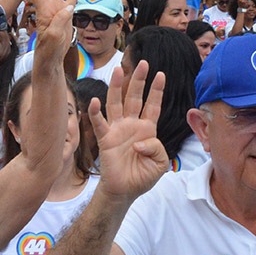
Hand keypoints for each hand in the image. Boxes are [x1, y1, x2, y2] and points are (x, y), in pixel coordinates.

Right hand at [91, 60, 168, 201]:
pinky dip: (96, 113)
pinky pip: (100, 124)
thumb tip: (139, 141)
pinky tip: (94, 102)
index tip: (160, 74)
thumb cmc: (142, 177)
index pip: (153, 105)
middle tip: (143, 63)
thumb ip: (156, 148)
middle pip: (135, 97)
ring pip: (116, 103)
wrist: (125, 191)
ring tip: (118, 70)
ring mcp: (118, 130)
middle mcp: (132, 125)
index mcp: (147, 129)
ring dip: (117, 87)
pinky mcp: (106, 139)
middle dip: (139, 80)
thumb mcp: (160, 164)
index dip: (157, 90)